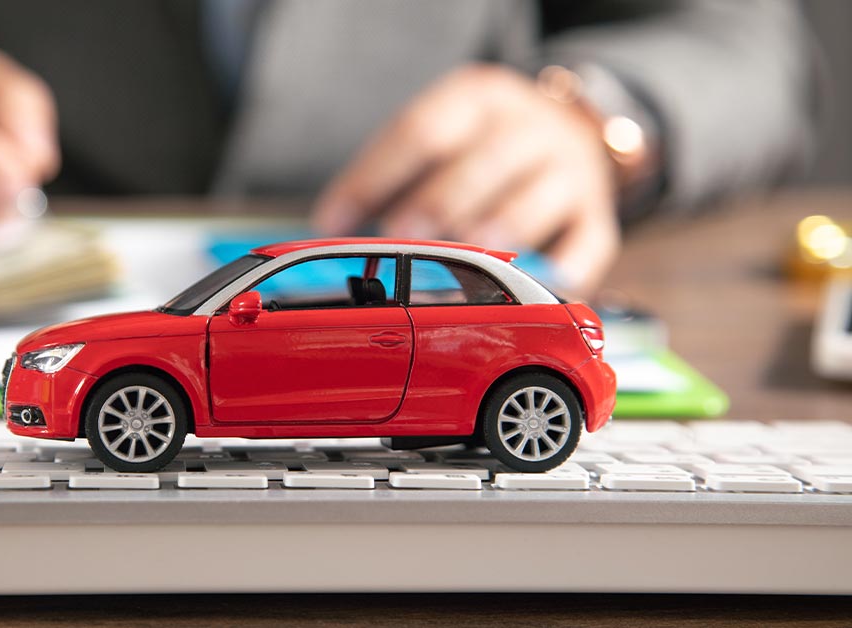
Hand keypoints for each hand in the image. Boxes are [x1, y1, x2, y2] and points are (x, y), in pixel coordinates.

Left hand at [313, 64, 619, 294]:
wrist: (576, 135)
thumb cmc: (482, 148)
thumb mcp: (444, 135)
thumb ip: (394, 176)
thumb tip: (329, 229)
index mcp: (478, 99)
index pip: (420, 131)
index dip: (373, 177)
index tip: (332, 219)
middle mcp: (530, 129)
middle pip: (479, 164)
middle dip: (435, 203)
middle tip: (400, 235)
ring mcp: (570, 174)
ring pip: (534, 200)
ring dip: (497, 230)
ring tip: (467, 253)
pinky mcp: (598, 220)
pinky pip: (585, 247)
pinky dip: (562, 270)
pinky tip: (538, 287)